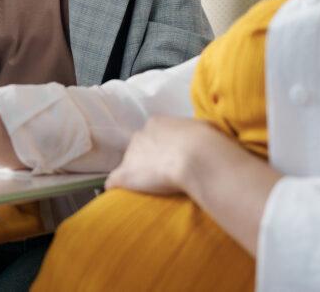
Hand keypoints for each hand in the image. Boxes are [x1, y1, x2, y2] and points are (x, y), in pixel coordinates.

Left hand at [104, 116, 225, 194]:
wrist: (196, 157)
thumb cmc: (206, 143)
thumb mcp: (204, 128)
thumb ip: (195, 131)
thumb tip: (202, 135)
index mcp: (157, 124)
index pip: (153, 135)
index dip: (162, 148)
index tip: (171, 158)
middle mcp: (140, 136)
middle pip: (139, 149)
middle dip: (148, 160)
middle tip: (163, 175)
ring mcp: (130, 155)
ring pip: (129, 165)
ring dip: (137, 176)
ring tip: (152, 189)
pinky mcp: (125, 175)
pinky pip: (113, 181)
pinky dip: (117, 188)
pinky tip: (120, 196)